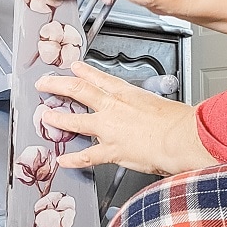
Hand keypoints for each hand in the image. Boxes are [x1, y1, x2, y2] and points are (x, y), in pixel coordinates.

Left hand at [35, 61, 217, 175]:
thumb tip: (142, 110)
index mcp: (126, 93)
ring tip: (46, 117)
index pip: (98, 78)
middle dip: (58, 85)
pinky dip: (73, 159)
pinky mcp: (112, 150)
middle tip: (44, 83)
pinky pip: (87, 156)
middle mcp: (113, 108)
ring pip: (75, 121)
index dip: (83, 71)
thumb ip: (144, 105)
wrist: (181, 137)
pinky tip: (63, 160)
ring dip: (58, 118)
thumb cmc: (177, 120)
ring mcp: (109, 129)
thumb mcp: (158, 102)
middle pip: (78, 91)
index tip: (73, 67)